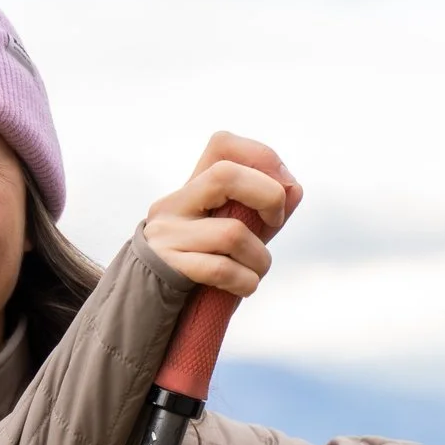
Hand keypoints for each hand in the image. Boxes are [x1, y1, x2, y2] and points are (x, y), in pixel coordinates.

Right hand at [140, 133, 303, 298]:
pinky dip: (246, 281)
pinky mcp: (167, 265)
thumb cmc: (202, 261)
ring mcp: (166, 233)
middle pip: (225, 175)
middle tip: (274, 222)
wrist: (149, 300)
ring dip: (260, 258)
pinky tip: (245, 286)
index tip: (282, 187)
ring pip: (232, 233)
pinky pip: (221, 268)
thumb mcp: (232, 229)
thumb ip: (262, 210)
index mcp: (191, 186)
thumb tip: (295, 189)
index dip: (261, 157)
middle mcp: (173, 203)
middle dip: (268, 197)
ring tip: (257, 270)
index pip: (222, 144)